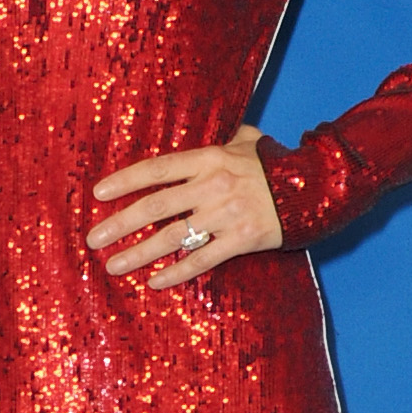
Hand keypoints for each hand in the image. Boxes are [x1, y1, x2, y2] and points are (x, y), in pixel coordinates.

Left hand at [87, 127, 283, 283]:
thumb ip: (226, 140)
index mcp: (210, 158)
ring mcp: (228, 214)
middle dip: (119, 223)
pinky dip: (177, 271)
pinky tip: (154, 282)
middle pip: (156, 206)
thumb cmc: (278, 164)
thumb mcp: (249, 143)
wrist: (318, 186)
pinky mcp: (243, 240)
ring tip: (113, 266)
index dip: (125, 181)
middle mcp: (213, 185)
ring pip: (173, 236)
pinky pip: (203, 259)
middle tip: (93, 238)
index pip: (157, 169)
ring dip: (138, 253)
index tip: (98, 194)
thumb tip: (219, 131)